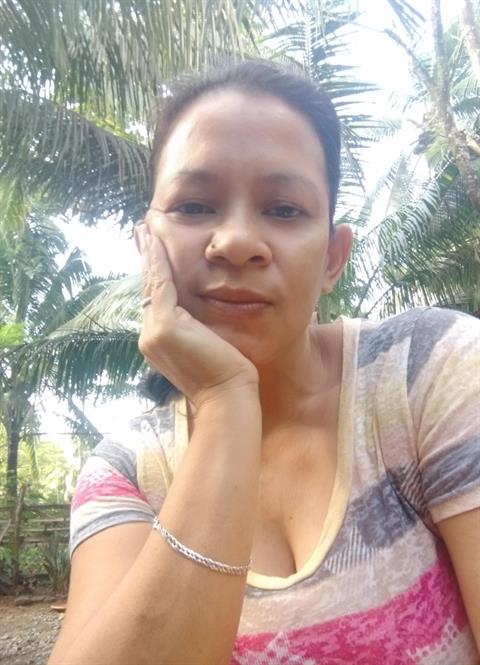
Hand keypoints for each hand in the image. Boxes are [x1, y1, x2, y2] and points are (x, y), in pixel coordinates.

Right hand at [135, 223, 258, 408]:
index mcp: (159, 342)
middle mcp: (150, 337)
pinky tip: (157, 240)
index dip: (153, 274)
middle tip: (143, 231)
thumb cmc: (227, 377)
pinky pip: (161, 284)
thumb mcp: (208, 348)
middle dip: (147, 258)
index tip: (153, 251)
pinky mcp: (165, 327)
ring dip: (149, 253)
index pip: (155, 300)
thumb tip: (203, 319)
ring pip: (151, 283)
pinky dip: (159, 261)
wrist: (228, 397)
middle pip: (148, 288)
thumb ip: (198, 331)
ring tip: (146, 229)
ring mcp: (154, 332)